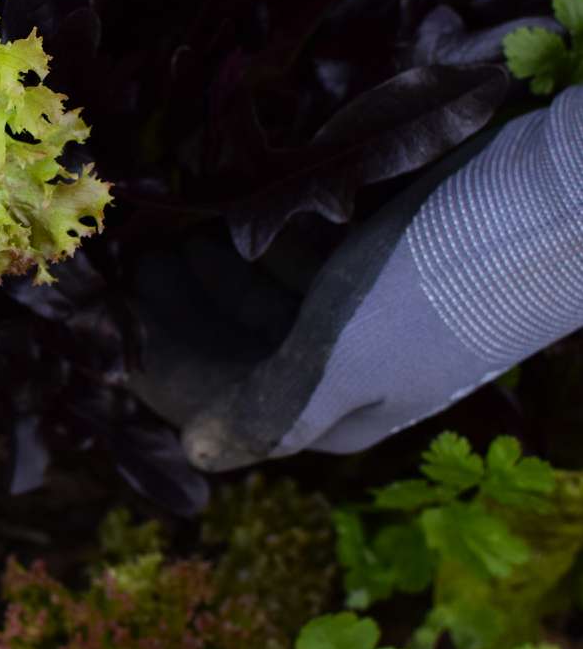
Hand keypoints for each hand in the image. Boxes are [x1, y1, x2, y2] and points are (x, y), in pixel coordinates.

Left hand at [180, 84, 582, 470]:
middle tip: (140, 255)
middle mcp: (347, 370)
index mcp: (332, 411)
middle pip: (236, 350)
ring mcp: (370, 315)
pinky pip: (307, 261)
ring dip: (219, 271)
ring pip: (267, 302)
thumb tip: (196, 456)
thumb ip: (269, 407)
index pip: (214, 403)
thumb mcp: (345, 355)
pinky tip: (246, 212)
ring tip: (181, 229)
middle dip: (182, 309)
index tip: (111, 304)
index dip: (157, 361)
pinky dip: (270, 241)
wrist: (570, 192)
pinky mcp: (390, 258)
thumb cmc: (440, 280)